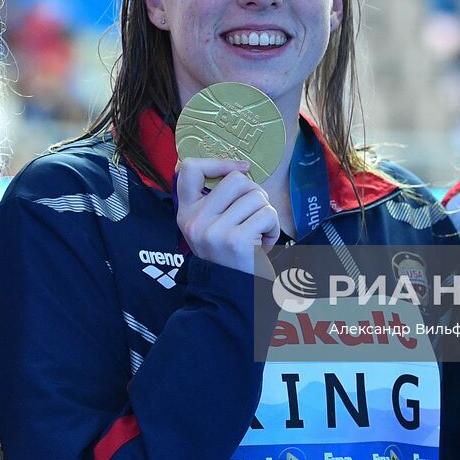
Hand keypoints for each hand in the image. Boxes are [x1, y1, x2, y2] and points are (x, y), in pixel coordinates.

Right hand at [174, 158, 279, 276]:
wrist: (233, 297)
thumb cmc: (230, 257)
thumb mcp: (211, 227)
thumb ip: (217, 201)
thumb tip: (241, 168)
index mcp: (186, 213)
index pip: (189, 169)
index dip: (218, 162)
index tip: (240, 168)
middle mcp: (195, 220)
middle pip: (236, 179)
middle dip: (255, 194)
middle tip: (254, 217)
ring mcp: (214, 230)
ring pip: (256, 196)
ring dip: (266, 214)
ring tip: (258, 234)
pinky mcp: (236, 240)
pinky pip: (267, 215)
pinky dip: (273, 228)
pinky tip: (264, 245)